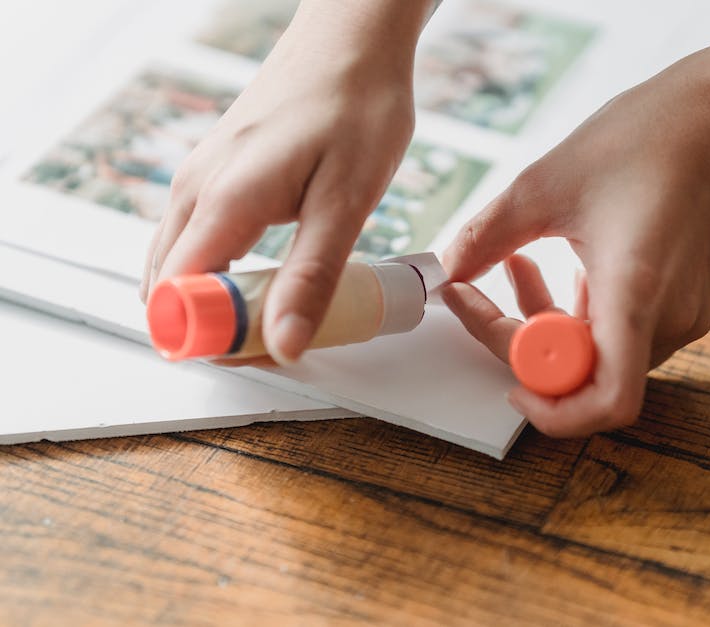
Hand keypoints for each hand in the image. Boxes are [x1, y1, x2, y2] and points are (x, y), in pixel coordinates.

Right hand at [142, 0, 435, 364]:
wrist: (351, 42)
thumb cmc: (355, 106)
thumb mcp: (347, 200)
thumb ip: (312, 276)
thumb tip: (285, 343)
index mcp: (223, 202)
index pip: (179, 299)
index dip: (211, 340)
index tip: (262, 354)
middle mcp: (195, 193)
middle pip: (169, 288)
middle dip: (213, 329)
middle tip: (276, 341)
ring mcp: (199, 182)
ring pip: (179, 266)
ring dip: (217, 304)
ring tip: (278, 313)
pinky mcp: (215, 177)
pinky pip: (196, 242)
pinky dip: (220, 274)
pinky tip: (267, 278)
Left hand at [443, 36, 709, 437]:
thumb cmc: (644, 139)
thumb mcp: (544, 183)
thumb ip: (487, 235)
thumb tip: (449, 270)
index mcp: (637, 294)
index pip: (605, 402)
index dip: (552, 413)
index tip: (509, 386)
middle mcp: (669, 318)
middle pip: (586, 375)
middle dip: (524, 343)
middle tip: (480, 294)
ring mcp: (682, 314)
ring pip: (600, 353)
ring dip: (546, 323)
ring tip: (514, 263)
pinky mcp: (684, 301)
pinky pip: (622, 331)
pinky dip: (579, 312)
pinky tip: (557, 265)